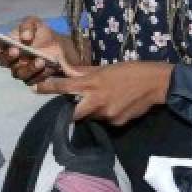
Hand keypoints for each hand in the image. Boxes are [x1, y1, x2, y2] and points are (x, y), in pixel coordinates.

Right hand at [0, 17, 67, 84]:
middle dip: (8, 56)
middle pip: (2, 61)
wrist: (61, 48)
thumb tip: (24, 37)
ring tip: (40, 60)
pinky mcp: (32, 81)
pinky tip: (48, 67)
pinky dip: (40, 74)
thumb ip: (27, 26)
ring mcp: (20, 71)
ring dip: (28, 67)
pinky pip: (32, 81)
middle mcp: (9, 60)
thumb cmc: (42, 34)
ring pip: (18, 73)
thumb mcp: (36, 24)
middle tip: (17, 50)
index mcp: (5, 45)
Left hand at [35, 61, 172, 124]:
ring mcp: (106, 114)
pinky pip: (105, 121)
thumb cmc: (130, 71)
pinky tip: (116, 105)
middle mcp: (96, 101)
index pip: (64, 86)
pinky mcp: (116, 123)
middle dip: (71, 112)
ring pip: (90, 117)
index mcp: (92, 83)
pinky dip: (106, 114)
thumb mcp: (105, 68)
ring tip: (103, 101)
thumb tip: (66, 69)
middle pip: (73, 114)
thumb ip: (84, 72)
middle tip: (73, 107)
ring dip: (91, 111)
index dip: (47, 88)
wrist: (156, 84)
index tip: (34, 89)